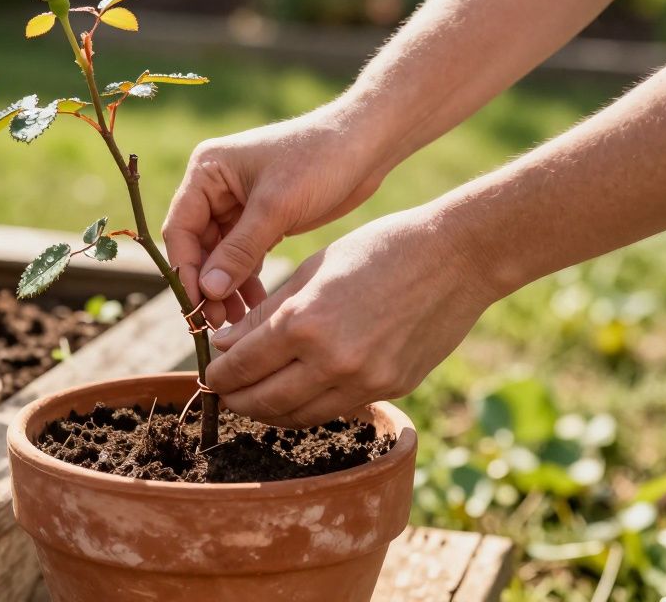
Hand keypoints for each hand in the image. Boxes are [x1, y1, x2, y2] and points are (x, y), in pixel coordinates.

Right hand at [162, 101, 388, 325]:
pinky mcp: (262, 218)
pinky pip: (243, 255)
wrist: (366, 144)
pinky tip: (255, 303)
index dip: (186, 270)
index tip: (197, 306)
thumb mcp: (276, 207)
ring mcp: (237, 203)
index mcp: (207, 171)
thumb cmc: (319, 160)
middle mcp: (215, 187)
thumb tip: (207, 291)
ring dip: (226, 286)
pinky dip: (247, 278)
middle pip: (198, 246)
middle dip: (207, 284)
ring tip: (238, 319)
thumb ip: (239, 251)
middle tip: (218, 322)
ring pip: (220, 255)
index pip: (181, 228)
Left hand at [205, 208, 496, 427]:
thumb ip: (264, 313)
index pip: (242, 365)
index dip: (218, 374)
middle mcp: (331, 360)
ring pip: (298, 416)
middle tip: (224, 393)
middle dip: (236, 400)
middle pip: (263, 400)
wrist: (456, 258)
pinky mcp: (390, 388)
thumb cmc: (377, 249)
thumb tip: (224, 345)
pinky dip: (307, 407)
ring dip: (269, 412)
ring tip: (254, 399)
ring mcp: (364, 380)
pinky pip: (335, 409)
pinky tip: (296, 394)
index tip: (209, 373)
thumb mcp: (310, 271)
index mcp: (304, 322)